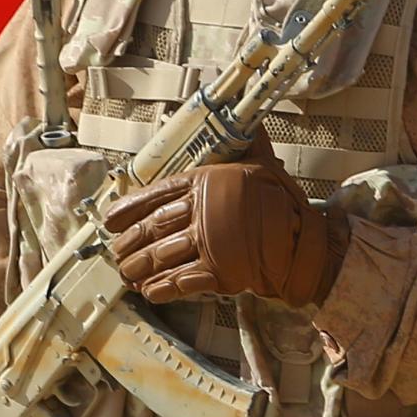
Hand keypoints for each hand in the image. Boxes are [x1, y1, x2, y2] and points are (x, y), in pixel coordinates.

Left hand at [101, 150, 345, 307]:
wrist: (305, 241)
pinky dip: (162, 287)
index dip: (130, 207)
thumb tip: (255, 125)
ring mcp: (209, 243)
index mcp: (207, 183)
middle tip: (116, 251)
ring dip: (140, 267)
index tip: (110, 219)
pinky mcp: (218, 271)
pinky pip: (181, 281)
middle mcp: (203, 212)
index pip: (158, 193)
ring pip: (162, 255)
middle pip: (154, 227)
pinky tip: (148, 291)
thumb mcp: (264, 166)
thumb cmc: (283, 202)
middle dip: (131, 241)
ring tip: (126, 273)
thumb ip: (251, 146)